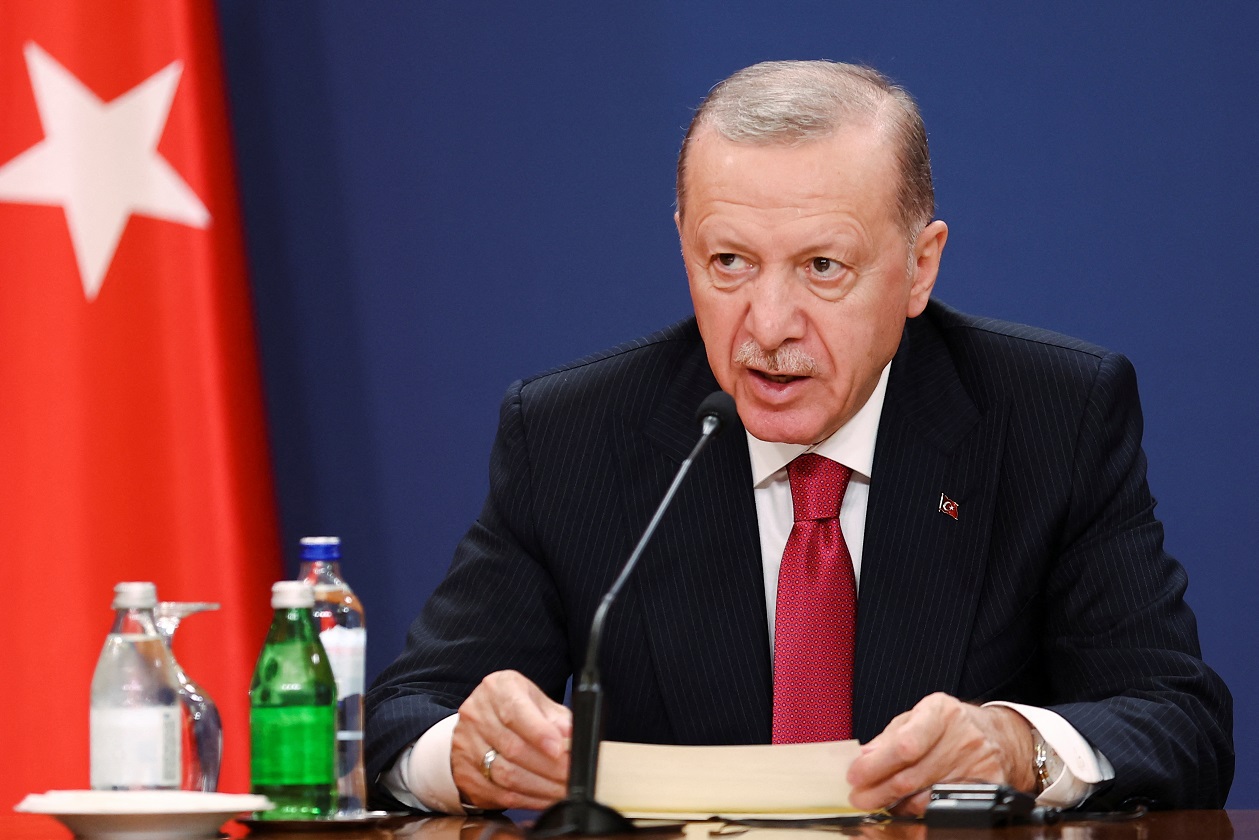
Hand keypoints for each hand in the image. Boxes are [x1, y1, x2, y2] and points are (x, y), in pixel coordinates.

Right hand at [451, 670, 571, 809]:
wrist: (480, 722)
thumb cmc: (516, 709)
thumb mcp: (538, 702)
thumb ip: (558, 718)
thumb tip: (572, 738)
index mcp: (497, 689)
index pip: (515, 711)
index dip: (539, 733)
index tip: (559, 749)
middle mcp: (476, 714)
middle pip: (512, 747)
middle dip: (548, 766)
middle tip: (571, 776)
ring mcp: (466, 745)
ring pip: (505, 774)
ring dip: (540, 787)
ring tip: (563, 789)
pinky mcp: (465, 774)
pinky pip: (499, 794)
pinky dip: (527, 799)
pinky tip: (545, 797)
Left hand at [846, 693, 1034, 815]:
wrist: (999, 735)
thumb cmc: (950, 725)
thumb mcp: (918, 718)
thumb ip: (888, 737)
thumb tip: (862, 758)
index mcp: (941, 712)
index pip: (905, 744)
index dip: (876, 764)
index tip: (855, 775)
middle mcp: (963, 736)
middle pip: (911, 776)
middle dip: (877, 791)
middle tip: (858, 797)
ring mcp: (979, 763)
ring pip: (925, 797)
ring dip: (895, 804)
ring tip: (881, 800)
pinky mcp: (989, 785)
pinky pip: (944, 807)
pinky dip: (919, 811)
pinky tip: (906, 806)